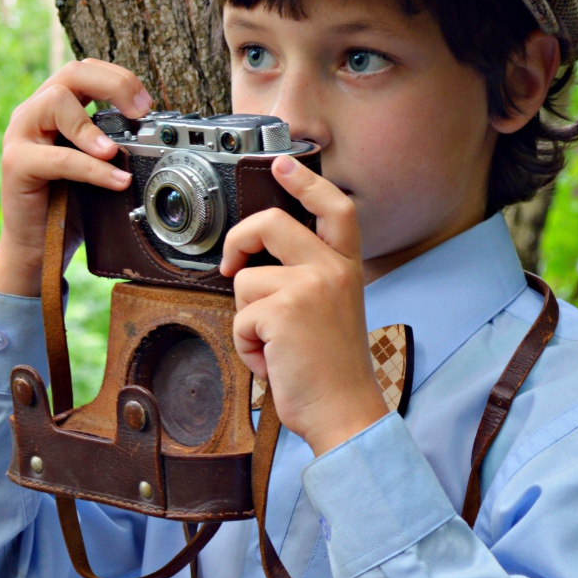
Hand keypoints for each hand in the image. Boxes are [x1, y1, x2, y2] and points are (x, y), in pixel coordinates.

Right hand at [0, 60, 152, 296]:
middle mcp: (32, 113)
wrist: (36, 247)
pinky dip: (92, 168)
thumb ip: (111, 141)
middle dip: (113, 85)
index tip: (146, 104)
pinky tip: (115, 181)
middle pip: (71, 73)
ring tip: (115, 151)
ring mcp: (19, 135)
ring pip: (55, 101)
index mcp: (53, 108)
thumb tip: (152, 131)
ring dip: (92, 125)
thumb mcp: (95, 165)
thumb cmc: (68, 205)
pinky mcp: (15, 164)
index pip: (84, 70)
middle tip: (141, 111)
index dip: (118, 78)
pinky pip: (59, 157)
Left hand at [219, 158, 389, 454]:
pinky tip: (273, 360)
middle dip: (239, 240)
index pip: (334, 208)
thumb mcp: (331, 309)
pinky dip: (246, 345)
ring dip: (246, 318)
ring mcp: (309, 287)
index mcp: (347, 268)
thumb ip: (307, 279)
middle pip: (271, 223)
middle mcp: (332, 270)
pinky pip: (238, 317)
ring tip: (275, 344)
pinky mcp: (283, 311)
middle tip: (231, 264)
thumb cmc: (331, 369)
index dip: (307, 181)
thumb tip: (256, 261)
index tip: (282, 164)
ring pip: (245, 280)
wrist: (345, 412)